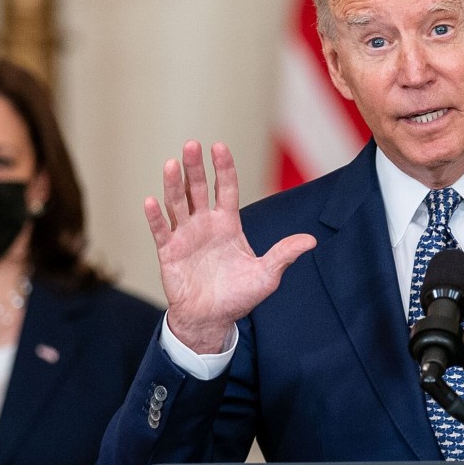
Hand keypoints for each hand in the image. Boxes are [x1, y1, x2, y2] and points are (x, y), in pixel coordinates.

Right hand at [145, 141, 315, 352]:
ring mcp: (185, 236)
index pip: (226, 189)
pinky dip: (156, 217)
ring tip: (172, 163)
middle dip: (196, 167)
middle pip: (199, 189)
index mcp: (228, 224)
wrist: (213, 320)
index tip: (219, 146)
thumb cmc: (239, 296)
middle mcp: (205, 224)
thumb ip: (284, 254)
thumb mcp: (267, 275)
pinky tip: (151, 200)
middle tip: (192, 144)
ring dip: (174, 184)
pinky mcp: (169, 252)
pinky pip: (161, 231)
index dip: (223, 168)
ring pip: (178, 203)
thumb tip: (312, 240)